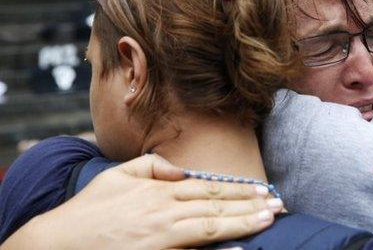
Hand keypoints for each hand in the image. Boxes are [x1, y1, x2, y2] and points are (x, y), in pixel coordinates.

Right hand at [26, 154, 281, 249]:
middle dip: (251, 203)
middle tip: (279, 203)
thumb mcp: (117, 175)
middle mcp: (165, 206)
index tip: (262, 190)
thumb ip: (151, 166)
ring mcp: (162, 228)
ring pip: (213, 221)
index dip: (238, 189)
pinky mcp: (158, 247)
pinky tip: (242, 246)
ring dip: (245, 219)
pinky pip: (197, 243)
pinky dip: (221, 242)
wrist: (57, 242)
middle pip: (216, 202)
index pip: (208, 186)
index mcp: (158, 189)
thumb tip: (180, 168)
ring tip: (271, 217)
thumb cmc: (88, 211)